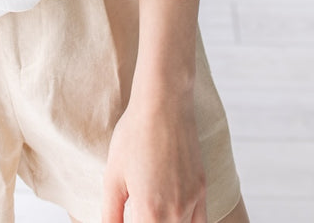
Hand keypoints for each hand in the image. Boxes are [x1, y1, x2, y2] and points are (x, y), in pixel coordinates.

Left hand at [102, 91, 206, 222]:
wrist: (164, 103)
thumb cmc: (134, 135)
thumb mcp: (112, 177)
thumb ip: (111, 215)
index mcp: (150, 213)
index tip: (130, 216)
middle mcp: (175, 213)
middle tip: (139, 212)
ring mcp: (192, 201)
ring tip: (151, 210)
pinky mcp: (202, 188)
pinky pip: (201, 222)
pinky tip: (174, 217)